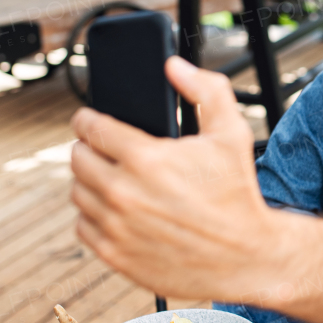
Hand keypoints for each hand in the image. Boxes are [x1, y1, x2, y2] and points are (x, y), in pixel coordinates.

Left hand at [69, 57, 275, 300]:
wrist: (246, 256)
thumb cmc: (238, 194)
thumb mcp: (231, 134)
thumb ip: (206, 90)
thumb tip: (174, 65)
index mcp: (146, 157)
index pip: (90, 127)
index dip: (88, 119)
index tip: (91, 121)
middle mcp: (123, 192)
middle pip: (77, 158)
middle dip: (89, 148)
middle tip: (106, 150)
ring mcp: (116, 227)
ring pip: (77, 193)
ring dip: (91, 182)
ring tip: (115, 179)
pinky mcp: (115, 255)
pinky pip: (83, 226)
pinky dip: (95, 216)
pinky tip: (119, 211)